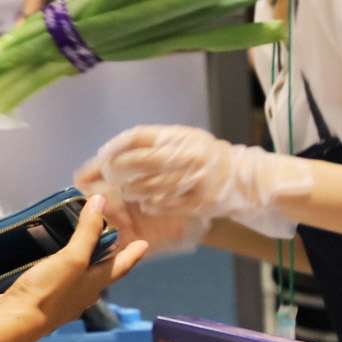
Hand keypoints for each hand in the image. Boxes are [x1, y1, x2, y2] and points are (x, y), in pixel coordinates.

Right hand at [0, 196, 148, 339]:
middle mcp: (82, 295)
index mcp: (94, 285)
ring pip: (79, 278)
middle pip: (101, 273)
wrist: (15, 321)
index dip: (132, 254)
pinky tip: (50, 262)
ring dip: (82, 262)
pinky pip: (58, 281)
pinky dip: (60, 269)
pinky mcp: (42, 301)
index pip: (120, 267)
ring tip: (78, 246)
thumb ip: (87, 232)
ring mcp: (62, 301)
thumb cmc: (49, 290)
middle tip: (110, 240)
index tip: (143, 244)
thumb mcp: (72, 258)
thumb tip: (100, 202)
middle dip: (107, 258)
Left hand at [79, 125, 312, 236]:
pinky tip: (147, 204)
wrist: (238, 176)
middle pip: (138, 162)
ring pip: (148, 188)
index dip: (114, 148)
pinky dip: (150, 205)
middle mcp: (185, 156)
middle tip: (109, 176)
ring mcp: (193, 180)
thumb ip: (147, 146)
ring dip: (130, 191)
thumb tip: (106, 155)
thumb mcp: (179, 140)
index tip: (103, 156)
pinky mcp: (198, 202)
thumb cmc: (199, 156)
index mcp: (178, 137)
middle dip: (116, 170)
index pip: (136, 137)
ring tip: (128, 191)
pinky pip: (164, 205)